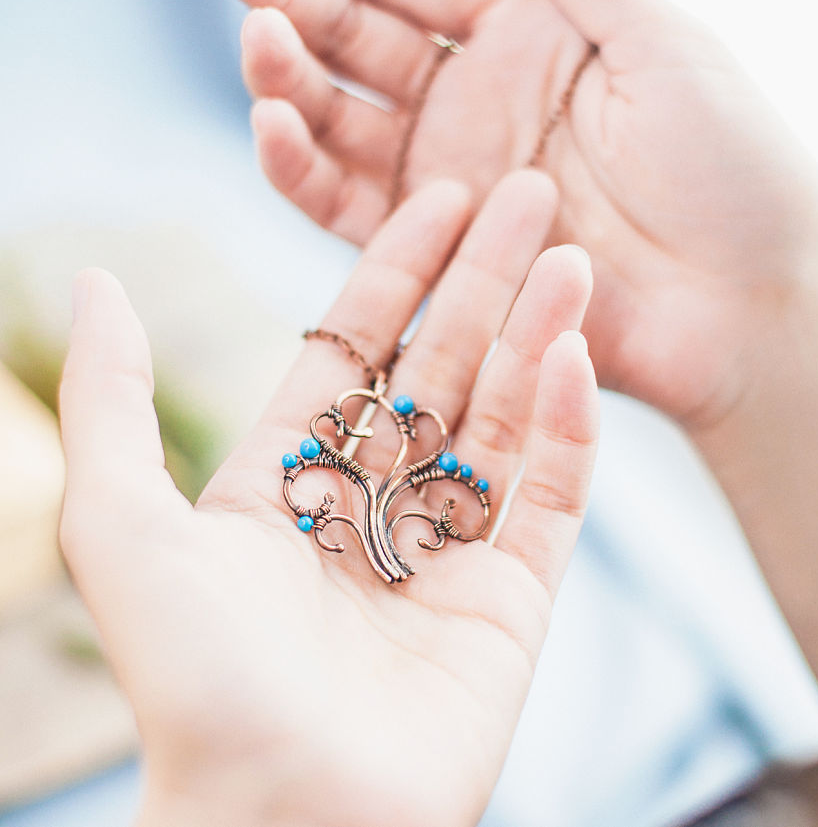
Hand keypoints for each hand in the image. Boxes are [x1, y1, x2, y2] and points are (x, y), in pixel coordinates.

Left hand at [59, 172, 598, 826]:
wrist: (286, 823)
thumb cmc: (195, 680)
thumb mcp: (124, 523)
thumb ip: (112, 398)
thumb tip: (98, 283)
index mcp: (292, 478)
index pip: (357, 348)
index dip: (396, 269)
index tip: (440, 196)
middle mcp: (373, 505)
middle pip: (440, 367)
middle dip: (483, 279)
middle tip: (529, 195)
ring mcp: (450, 551)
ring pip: (504, 417)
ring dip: (539, 334)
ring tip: (573, 257)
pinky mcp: (514, 601)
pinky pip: (548, 497)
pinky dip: (567, 427)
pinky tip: (578, 353)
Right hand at [205, 0, 817, 430]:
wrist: (743, 304)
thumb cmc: (732, 173)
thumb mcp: (663, 48)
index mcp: (524, 36)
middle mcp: (472, 101)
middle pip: (355, 36)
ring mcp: (447, 175)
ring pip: (337, 117)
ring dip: (286, 78)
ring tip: (257, 36)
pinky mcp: (435, 249)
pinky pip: (347, 203)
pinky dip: (303, 166)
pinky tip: (273, 123)